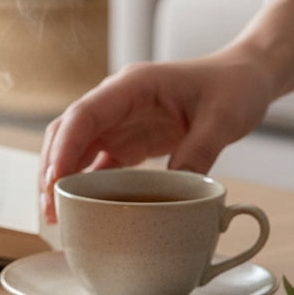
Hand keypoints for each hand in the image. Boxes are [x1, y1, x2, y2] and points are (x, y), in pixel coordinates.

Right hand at [39, 55, 271, 222]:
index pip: (84, 115)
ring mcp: (117, 122)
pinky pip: (94, 163)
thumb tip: (176, 193)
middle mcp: (115, 102)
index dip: (63, 148)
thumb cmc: (234, 87)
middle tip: (48, 208)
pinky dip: (81, 185)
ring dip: (60, 179)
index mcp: (132, 86)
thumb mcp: (224, 119)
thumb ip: (199, 152)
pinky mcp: (125, 141)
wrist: (244, 79)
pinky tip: (76, 208)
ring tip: (53, 214)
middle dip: (51, 169)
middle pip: (66, 133)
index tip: (54, 182)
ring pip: (73, 149)